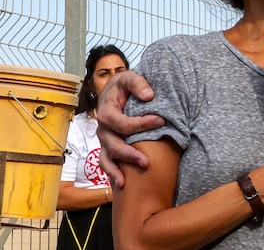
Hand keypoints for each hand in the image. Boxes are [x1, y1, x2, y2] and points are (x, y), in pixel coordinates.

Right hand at [96, 70, 162, 187]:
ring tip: (126, 182)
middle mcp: (103, 129)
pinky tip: (122, 185)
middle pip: (113, 145)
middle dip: (129, 154)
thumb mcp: (129, 77)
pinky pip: (107, 164)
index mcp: (106, 111)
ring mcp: (105, 140)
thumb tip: (149, 95)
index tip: (161, 121)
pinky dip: (113, 174)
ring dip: (118, 170)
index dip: (141, 124)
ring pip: (107, 158)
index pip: (122, 123)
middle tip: (146, 162)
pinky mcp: (109, 148)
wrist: (116, 91)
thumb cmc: (124, 86)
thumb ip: (138, 83)